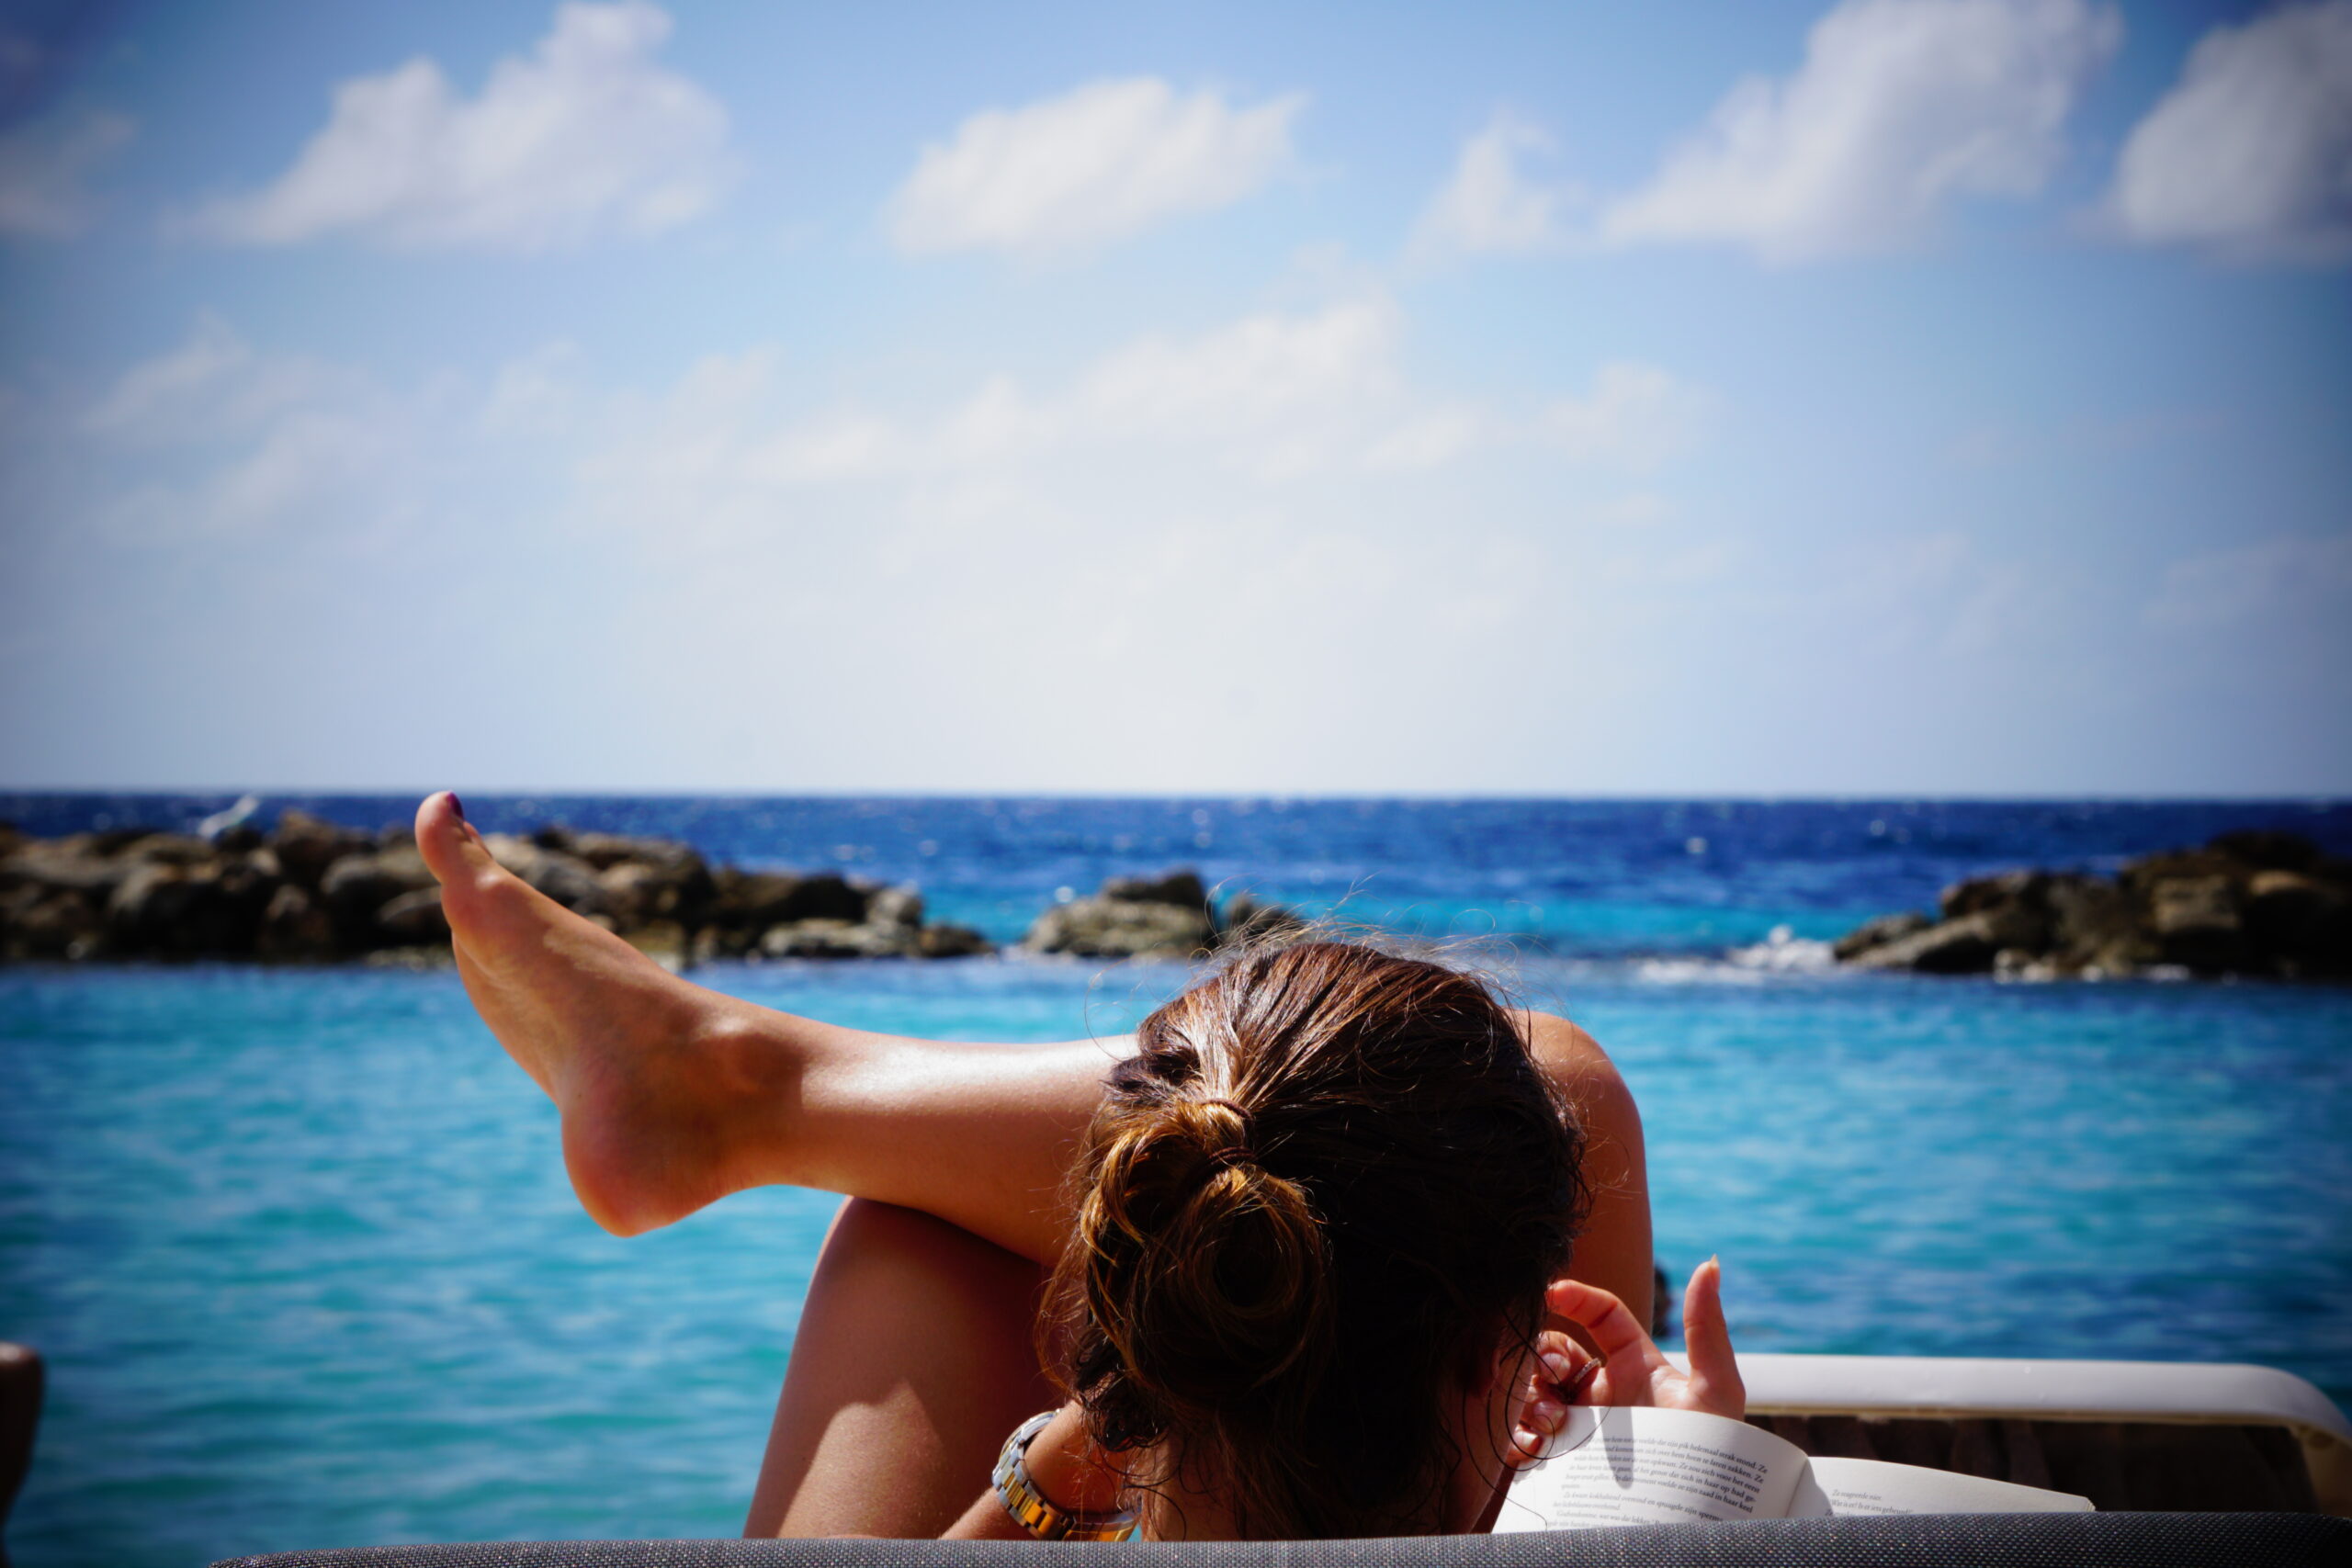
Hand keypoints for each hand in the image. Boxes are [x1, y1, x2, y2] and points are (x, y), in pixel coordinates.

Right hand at [1508, 1256, 1743, 1462]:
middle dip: (1544, 1354)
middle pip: (1556, 1350)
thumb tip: (1712, 1264)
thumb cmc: (1714, 1452)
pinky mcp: (1565, 1461)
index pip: (1600, 1313)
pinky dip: (1517, 1436)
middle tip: (1552, 1375)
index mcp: (1636, 1365)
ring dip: (1530, 1397)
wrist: (1695, 1511)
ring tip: (1549, 1422)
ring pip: (1535, 1391)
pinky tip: (1533, 1445)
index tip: (1552, 1292)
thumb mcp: (1715, 1388)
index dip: (1575, 1295)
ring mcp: (1583, 1425)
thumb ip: (1707, 1327)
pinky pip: (1524, 1439)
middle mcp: (1605, 1391)